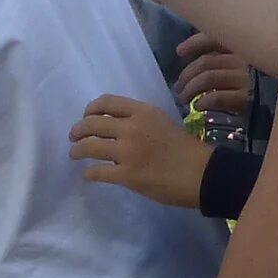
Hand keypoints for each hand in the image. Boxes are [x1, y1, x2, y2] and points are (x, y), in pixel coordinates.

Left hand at [72, 94, 214, 210]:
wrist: (203, 174)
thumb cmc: (185, 148)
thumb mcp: (162, 122)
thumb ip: (139, 121)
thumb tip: (115, 129)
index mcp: (142, 112)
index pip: (105, 103)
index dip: (90, 109)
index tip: (86, 116)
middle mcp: (131, 128)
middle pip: (91, 124)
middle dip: (77, 130)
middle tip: (74, 138)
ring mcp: (128, 152)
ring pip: (88, 147)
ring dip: (77, 150)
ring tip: (75, 154)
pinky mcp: (127, 175)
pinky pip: (98, 172)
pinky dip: (89, 173)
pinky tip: (88, 175)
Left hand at [172, 32, 252, 117]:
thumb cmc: (272, 83)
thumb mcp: (255, 62)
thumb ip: (233, 57)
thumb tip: (200, 60)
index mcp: (244, 47)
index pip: (214, 38)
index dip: (194, 44)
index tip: (179, 52)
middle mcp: (244, 59)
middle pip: (206, 62)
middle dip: (188, 74)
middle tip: (178, 88)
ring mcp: (245, 78)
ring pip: (208, 78)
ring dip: (190, 88)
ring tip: (184, 98)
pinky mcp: (246, 98)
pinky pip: (218, 97)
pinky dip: (204, 101)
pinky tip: (199, 106)